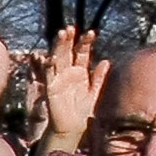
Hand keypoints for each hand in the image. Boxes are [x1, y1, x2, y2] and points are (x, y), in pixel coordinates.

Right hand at [36, 28, 107, 154]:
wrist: (73, 127)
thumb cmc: (83, 110)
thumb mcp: (95, 93)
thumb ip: (99, 78)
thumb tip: (106, 61)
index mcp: (80, 70)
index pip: (82, 52)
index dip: (85, 42)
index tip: (92, 33)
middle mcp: (68, 71)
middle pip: (68, 51)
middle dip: (68, 39)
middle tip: (70, 28)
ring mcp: (59, 78)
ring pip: (57, 57)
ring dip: (58, 46)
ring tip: (61, 34)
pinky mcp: (51, 87)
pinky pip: (49, 74)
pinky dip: (49, 66)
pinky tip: (51, 57)